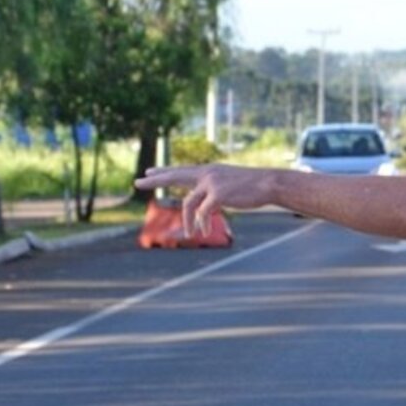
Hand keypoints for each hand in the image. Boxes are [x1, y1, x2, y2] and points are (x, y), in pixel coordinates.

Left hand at [135, 164, 273, 236]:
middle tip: (136, 182)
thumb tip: (204, 204)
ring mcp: (211, 182)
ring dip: (187, 222)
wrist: (269, 184)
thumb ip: (214, 190)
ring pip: (188, 204)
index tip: (149, 171)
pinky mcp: (218, 194)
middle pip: (174, 176)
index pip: (181, 170)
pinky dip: (201, 224)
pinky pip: (203, 213)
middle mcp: (206, 173)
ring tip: (187, 234)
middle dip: (155, 180)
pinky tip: (203, 231)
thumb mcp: (230, 184)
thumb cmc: (253, 187)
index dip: (164, 171)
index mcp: (209, 170)